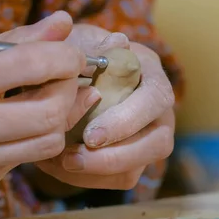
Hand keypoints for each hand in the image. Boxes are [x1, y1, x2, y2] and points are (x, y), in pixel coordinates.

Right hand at [0, 11, 98, 190]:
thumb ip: (16, 38)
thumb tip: (64, 23)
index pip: (33, 65)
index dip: (66, 55)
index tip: (70, 53)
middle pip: (50, 111)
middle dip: (69, 87)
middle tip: (64, 75)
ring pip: (49, 141)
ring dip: (61, 114)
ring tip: (49, 96)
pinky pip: (30, 157)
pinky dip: (38, 135)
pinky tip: (24, 119)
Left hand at [35, 24, 174, 189]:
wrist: (64, 70)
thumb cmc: (74, 52)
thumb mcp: (79, 40)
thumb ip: (94, 43)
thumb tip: (118, 41)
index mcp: (149, 71)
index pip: (156, 99)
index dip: (127, 121)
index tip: (90, 135)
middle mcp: (157, 107)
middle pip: (159, 143)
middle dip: (116, 157)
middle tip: (72, 158)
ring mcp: (147, 135)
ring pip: (138, 167)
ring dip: (98, 171)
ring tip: (60, 161)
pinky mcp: (132, 158)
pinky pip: (119, 178)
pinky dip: (87, 177)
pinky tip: (58, 164)